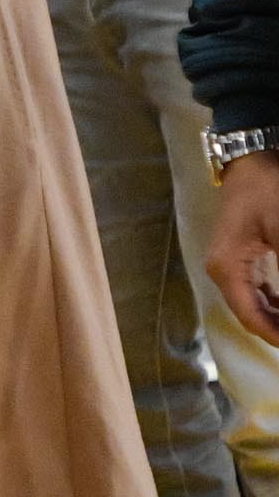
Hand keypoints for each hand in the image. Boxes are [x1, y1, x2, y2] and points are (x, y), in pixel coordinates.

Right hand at [207, 149, 278, 340]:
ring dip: (276, 317)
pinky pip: (256, 291)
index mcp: (227, 269)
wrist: (250, 160)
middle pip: (251, 315)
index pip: (251, 317)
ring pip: (254, 305)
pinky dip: (275, 302)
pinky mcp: (239, 258)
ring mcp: (229, 265)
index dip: (274, 336)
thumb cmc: (266, 191)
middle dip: (276, 328)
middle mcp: (223, 272)